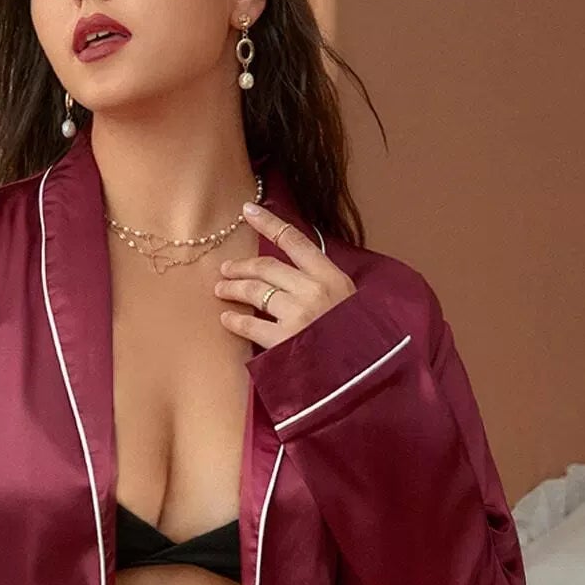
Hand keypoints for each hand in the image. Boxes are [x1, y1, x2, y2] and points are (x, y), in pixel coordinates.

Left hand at [214, 201, 356, 350]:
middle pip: (267, 267)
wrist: (363, 373)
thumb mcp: (349, 302)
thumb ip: (325, 284)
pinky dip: (234, 320)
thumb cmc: (356, 340)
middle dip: (242, 265)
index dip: (268, 223)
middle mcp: (313, 291)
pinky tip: (226, 318)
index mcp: (332, 277)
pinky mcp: (284, 341)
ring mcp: (298, 315)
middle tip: (226, 268)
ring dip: (233, 288)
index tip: (248, 210)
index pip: (295, 240)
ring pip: (255, 291)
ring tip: (221, 289)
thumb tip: (298, 270)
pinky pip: (250, 325)